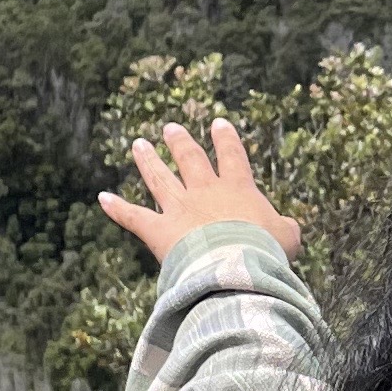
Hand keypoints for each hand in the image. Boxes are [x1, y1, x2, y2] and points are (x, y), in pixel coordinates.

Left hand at [98, 118, 303, 265]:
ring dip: (148, 161)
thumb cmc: (265, 253)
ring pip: (159, 179)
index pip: (232, 157)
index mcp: (238, 190)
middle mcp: (205, 192)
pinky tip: (102, 198)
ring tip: (138, 144)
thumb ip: (286, 228)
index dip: (226, 139)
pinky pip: (133, 217)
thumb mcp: (288, 238)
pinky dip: (117, 208)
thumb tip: (288, 227)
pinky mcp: (158, 231)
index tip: (219, 123)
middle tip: (171, 128)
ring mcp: (179, 209)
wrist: (234, 267)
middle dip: (180, 142)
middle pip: (190, 160)